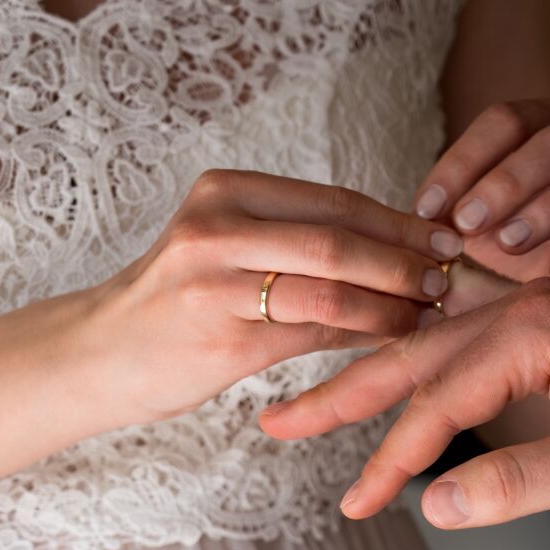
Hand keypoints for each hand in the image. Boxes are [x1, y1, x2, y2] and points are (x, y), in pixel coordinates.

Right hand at [76, 169, 466, 427]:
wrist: (98, 356)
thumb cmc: (177, 306)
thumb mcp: (227, 251)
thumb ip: (297, 242)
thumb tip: (398, 249)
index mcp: (226, 192)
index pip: (333, 199)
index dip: (398, 220)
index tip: (446, 236)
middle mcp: (217, 227)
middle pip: (338, 236)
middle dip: (405, 258)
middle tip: (451, 277)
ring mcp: (215, 281)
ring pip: (331, 285)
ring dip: (392, 302)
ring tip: (429, 312)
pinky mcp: (222, 338)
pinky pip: (312, 331)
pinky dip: (362, 335)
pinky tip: (392, 340)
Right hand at [259, 279, 549, 528]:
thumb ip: (514, 484)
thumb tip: (431, 507)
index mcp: (535, 328)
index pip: (440, 399)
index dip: (394, 458)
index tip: (356, 504)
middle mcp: (524, 308)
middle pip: (413, 355)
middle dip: (342, 395)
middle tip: (274, 424)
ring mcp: (531, 316)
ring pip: (431, 352)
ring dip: (370, 384)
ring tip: (308, 410)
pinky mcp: (541, 335)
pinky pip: (459, 354)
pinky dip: (414, 378)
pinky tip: (384, 389)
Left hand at [413, 99, 549, 310]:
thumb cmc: (520, 256)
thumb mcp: (476, 232)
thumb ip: (448, 219)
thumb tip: (409, 226)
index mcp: (549, 128)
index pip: (508, 121)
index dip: (465, 160)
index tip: (427, 209)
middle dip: (508, 181)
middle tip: (467, 225)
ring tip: (510, 246)